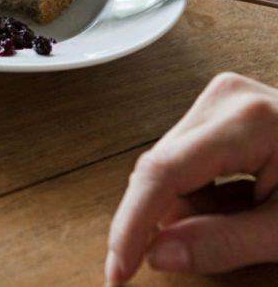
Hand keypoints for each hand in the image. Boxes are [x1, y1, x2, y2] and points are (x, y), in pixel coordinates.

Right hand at [105, 72, 277, 282]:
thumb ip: (223, 243)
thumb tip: (159, 254)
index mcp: (246, 119)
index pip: (162, 174)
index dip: (132, 226)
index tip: (118, 270)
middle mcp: (225, 98)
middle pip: (162, 169)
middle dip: (176, 217)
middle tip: (205, 250)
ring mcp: (223, 98)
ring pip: (171, 166)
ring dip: (194, 205)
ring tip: (248, 218)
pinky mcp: (224, 107)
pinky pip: (188, 157)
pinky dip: (207, 192)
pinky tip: (243, 201)